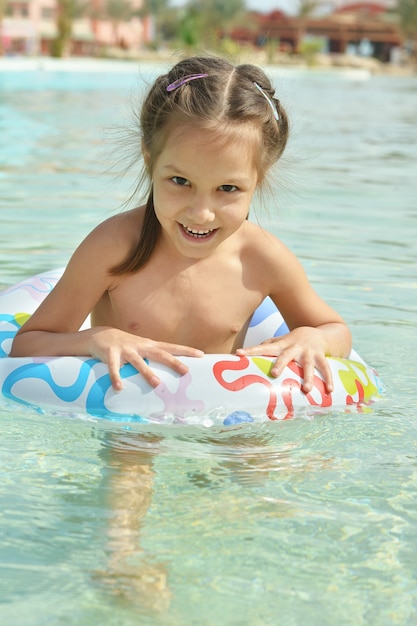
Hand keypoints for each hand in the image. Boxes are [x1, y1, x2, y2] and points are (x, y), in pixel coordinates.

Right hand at [87, 327, 203, 391]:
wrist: (99, 335)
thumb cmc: (125, 346)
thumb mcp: (141, 348)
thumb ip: (153, 358)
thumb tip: (170, 374)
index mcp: (149, 345)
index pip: (171, 347)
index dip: (186, 351)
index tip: (201, 355)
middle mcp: (140, 346)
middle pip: (159, 353)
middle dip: (173, 362)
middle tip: (185, 371)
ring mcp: (125, 349)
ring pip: (138, 361)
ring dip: (147, 372)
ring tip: (156, 383)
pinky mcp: (110, 354)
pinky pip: (113, 368)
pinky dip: (116, 378)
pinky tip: (119, 388)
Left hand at [236, 326, 332, 393]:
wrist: (318, 331)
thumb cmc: (294, 341)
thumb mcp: (280, 341)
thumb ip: (265, 346)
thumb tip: (243, 353)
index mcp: (281, 345)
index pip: (263, 348)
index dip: (251, 350)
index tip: (239, 353)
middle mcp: (294, 348)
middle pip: (286, 356)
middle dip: (281, 364)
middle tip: (274, 374)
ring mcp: (308, 353)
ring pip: (308, 365)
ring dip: (308, 377)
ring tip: (306, 389)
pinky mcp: (320, 357)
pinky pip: (326, 368)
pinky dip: (329, 379)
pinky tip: (329, 390)